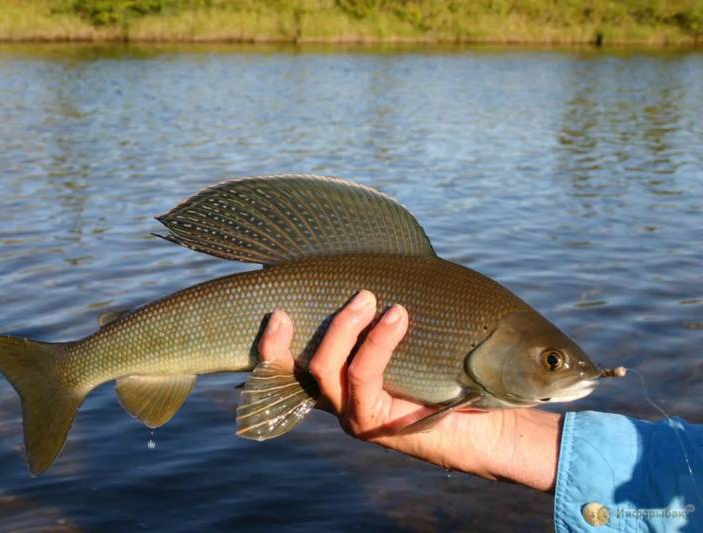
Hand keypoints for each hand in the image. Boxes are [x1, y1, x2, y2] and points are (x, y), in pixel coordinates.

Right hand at [258, 290, 561, 491]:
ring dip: (344, 327)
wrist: (493, 430)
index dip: (272, 345)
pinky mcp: (374, 425)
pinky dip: (377, 342)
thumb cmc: (455, 380)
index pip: (289, 368)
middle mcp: (339, 403)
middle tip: (325, 291)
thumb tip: (385, 268)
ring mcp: (353, 417)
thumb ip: (390, 321)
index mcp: (341, 385)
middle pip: (296, 368)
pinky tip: (397, 317)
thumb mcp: (414, 345)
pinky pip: (363, 376)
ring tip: (369, 296)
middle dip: (298, 330)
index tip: (275, 310)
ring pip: (325, 370)